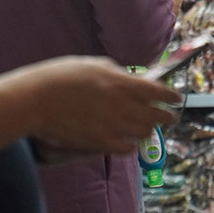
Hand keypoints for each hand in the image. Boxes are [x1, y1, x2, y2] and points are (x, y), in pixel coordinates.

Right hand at [26, 56, 180, 154]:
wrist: (37, 100)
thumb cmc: (62, 77)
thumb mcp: (95, 65)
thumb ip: (118, 74)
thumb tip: (133, 80)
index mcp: (122, 83)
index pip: (159, 92)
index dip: (171, 97)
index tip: (176, 98)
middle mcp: (123, 106)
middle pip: (157, 116)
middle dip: (166, 116)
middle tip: (168, 116)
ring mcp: (113, 126)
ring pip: (145, 133)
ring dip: (148, 129)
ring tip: (146, 126)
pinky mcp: (101, 143)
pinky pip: (127, 147)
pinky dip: (130, 143)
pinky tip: (127, 138)